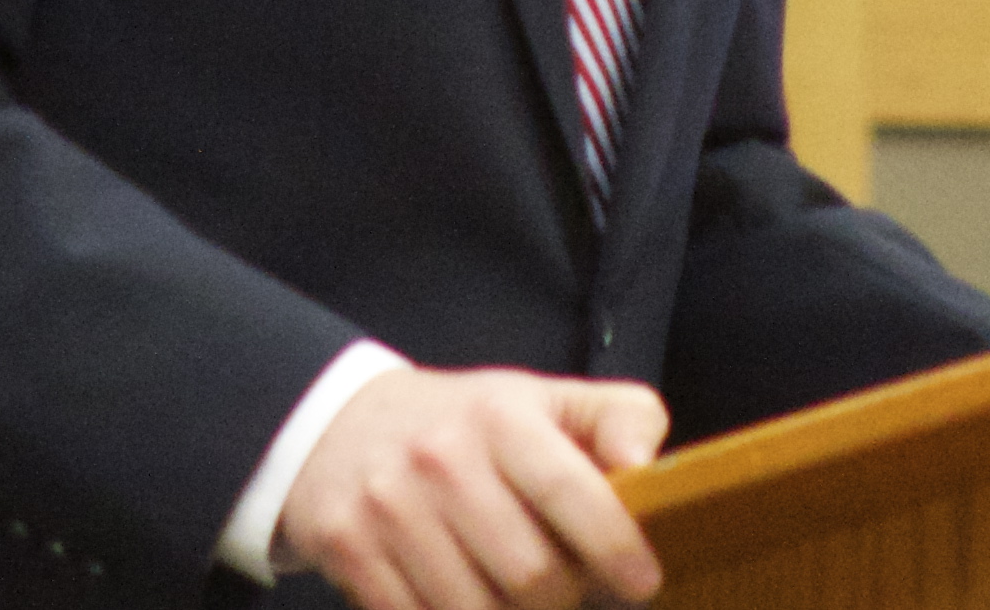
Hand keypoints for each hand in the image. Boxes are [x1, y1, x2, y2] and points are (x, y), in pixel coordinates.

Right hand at [277, 363, 666, 609]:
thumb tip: (645, 464)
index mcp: (499, 415)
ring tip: (510, 589)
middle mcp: (441, 456)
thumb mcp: (542, 399)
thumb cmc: (466, 423)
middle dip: (561, 597)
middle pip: (531, 576)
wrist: (343, 423)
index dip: (613, 546)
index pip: (568, 489)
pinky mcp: (350, 549)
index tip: (640, 580)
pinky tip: (461, 596)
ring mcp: (390, 506)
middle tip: (560, 584)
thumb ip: (617, 419)